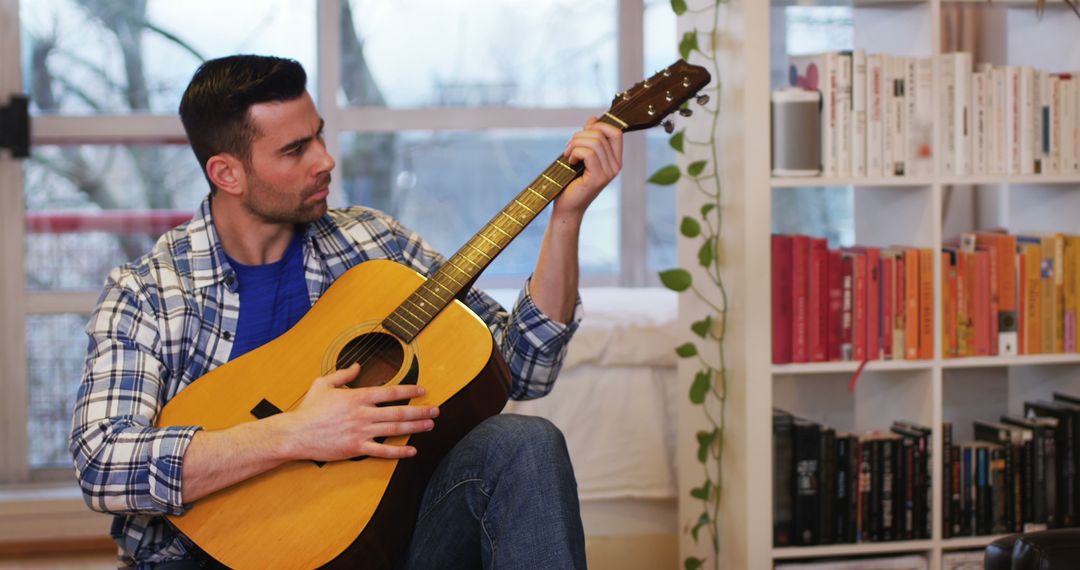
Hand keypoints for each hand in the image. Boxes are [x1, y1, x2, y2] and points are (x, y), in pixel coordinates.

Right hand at [284, 364, 438, 461]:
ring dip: (415, 427)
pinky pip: (382, 451)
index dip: (409, 391)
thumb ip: (343, 374)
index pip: (390, 392)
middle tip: (436, 410)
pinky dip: (399, 452)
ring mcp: (361, 432)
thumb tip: (358, 365)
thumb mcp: (323, 384)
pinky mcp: (356, 448)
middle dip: (420, 410)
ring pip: (395, 430)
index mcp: (357, 397)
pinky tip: (412, 451)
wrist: (295, 433)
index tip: (422, 391)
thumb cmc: (308, 409)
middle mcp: (363, 414)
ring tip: (430, 425)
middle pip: (398, 412)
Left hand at [553, 117, 623, 219]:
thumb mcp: (581, 155)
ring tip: (568, 155)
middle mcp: (616, 166)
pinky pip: (588, 153)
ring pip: (594, 141)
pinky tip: (570, 161)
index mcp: (615, 159)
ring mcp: (609, 173)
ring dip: (575, 144)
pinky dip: (575, 152)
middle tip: (568, 148)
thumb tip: (593, 119)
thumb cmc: (572, 182)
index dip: (599, 125)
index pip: (616, 132)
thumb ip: (589, 138)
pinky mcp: (598, 178)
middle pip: (601, 134)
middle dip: (580, 135)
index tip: (583, 133)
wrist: (567, 207)